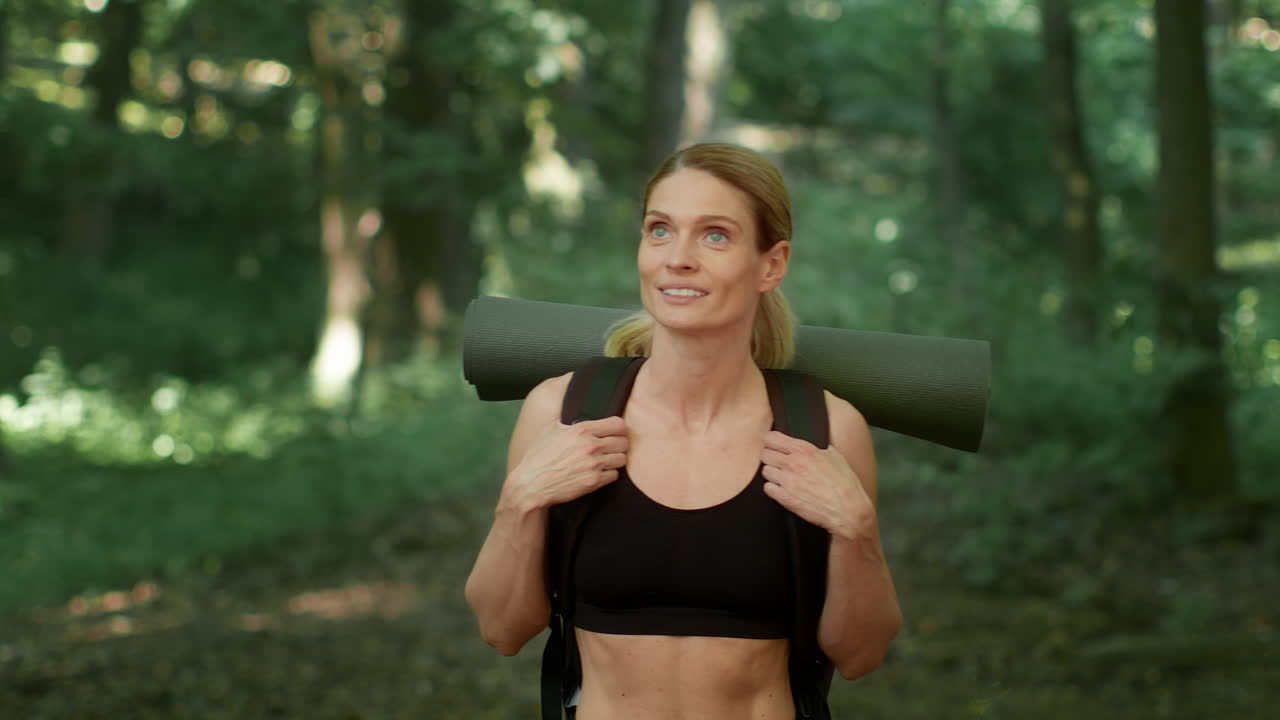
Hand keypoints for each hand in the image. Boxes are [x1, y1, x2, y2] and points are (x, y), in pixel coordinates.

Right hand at [508, 416, 628, 510]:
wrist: (531, 485)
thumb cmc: (539, 458)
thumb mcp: (552, 430)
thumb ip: (570, 422)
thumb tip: (582, 414)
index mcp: (581, 429)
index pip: (618, 423)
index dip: (619, 429)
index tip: (616, 433)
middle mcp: (590, 445)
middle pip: (623, 442)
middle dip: (619, 445)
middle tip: (611, 449)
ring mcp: (593, 464)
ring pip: (622, 459)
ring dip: (615, 460)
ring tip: (605, 461)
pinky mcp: (594, 481)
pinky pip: (614, 475)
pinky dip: (608, 475)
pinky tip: (598, 473)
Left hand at [760, 430, 875, 539]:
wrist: (848, 510)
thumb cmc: (845, 485)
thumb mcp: (836, 457)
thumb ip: (821, 448)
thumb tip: (817, 444)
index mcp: (805, 450)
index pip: (772, 438)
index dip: (771, 442)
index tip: (773, 446)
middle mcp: (793, 463)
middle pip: (765, 454)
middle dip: (770, 458)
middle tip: (778, 464)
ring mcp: (787, 481)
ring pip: (765, 471)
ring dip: (772, 474)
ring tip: (783, 478)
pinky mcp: (784, 498)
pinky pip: (767, 488)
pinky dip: (773, 489)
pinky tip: (783, 490)